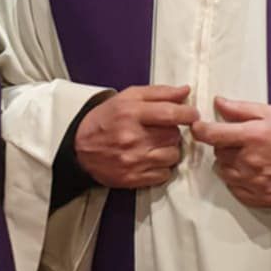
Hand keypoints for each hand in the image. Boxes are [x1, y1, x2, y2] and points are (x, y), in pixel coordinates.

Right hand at [73, 84, 198, 192]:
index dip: (188, 113)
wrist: (78, 148)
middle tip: (162, 129)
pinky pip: (164, 174)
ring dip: (170, 150)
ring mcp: (133, 161)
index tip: (192, 114)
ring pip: (173, 156)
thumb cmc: (106, 119)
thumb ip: (159, 93)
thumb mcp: (128, 97)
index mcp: (131, 113)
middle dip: (173, 131)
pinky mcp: (133, 179)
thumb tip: (186, 91)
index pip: (170, 113)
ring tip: (156, 144)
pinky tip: (151, 159)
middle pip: (174, 135)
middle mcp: (133, 138)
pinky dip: (162, 167)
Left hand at [190, 97, 270, 209]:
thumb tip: (218, 103)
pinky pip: (235, 189)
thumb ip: (241, 109)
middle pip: (219, 153)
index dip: (200, 130)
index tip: (197, 127)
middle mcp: (250, 161)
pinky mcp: (260, 198)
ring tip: (249, 156)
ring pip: (224, 172)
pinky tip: (253, 172)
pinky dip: (238, 181)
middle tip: (241, 140)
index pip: (212, 135)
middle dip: (225, 145)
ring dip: (230, 163)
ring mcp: (254, 182)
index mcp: (252, 136)